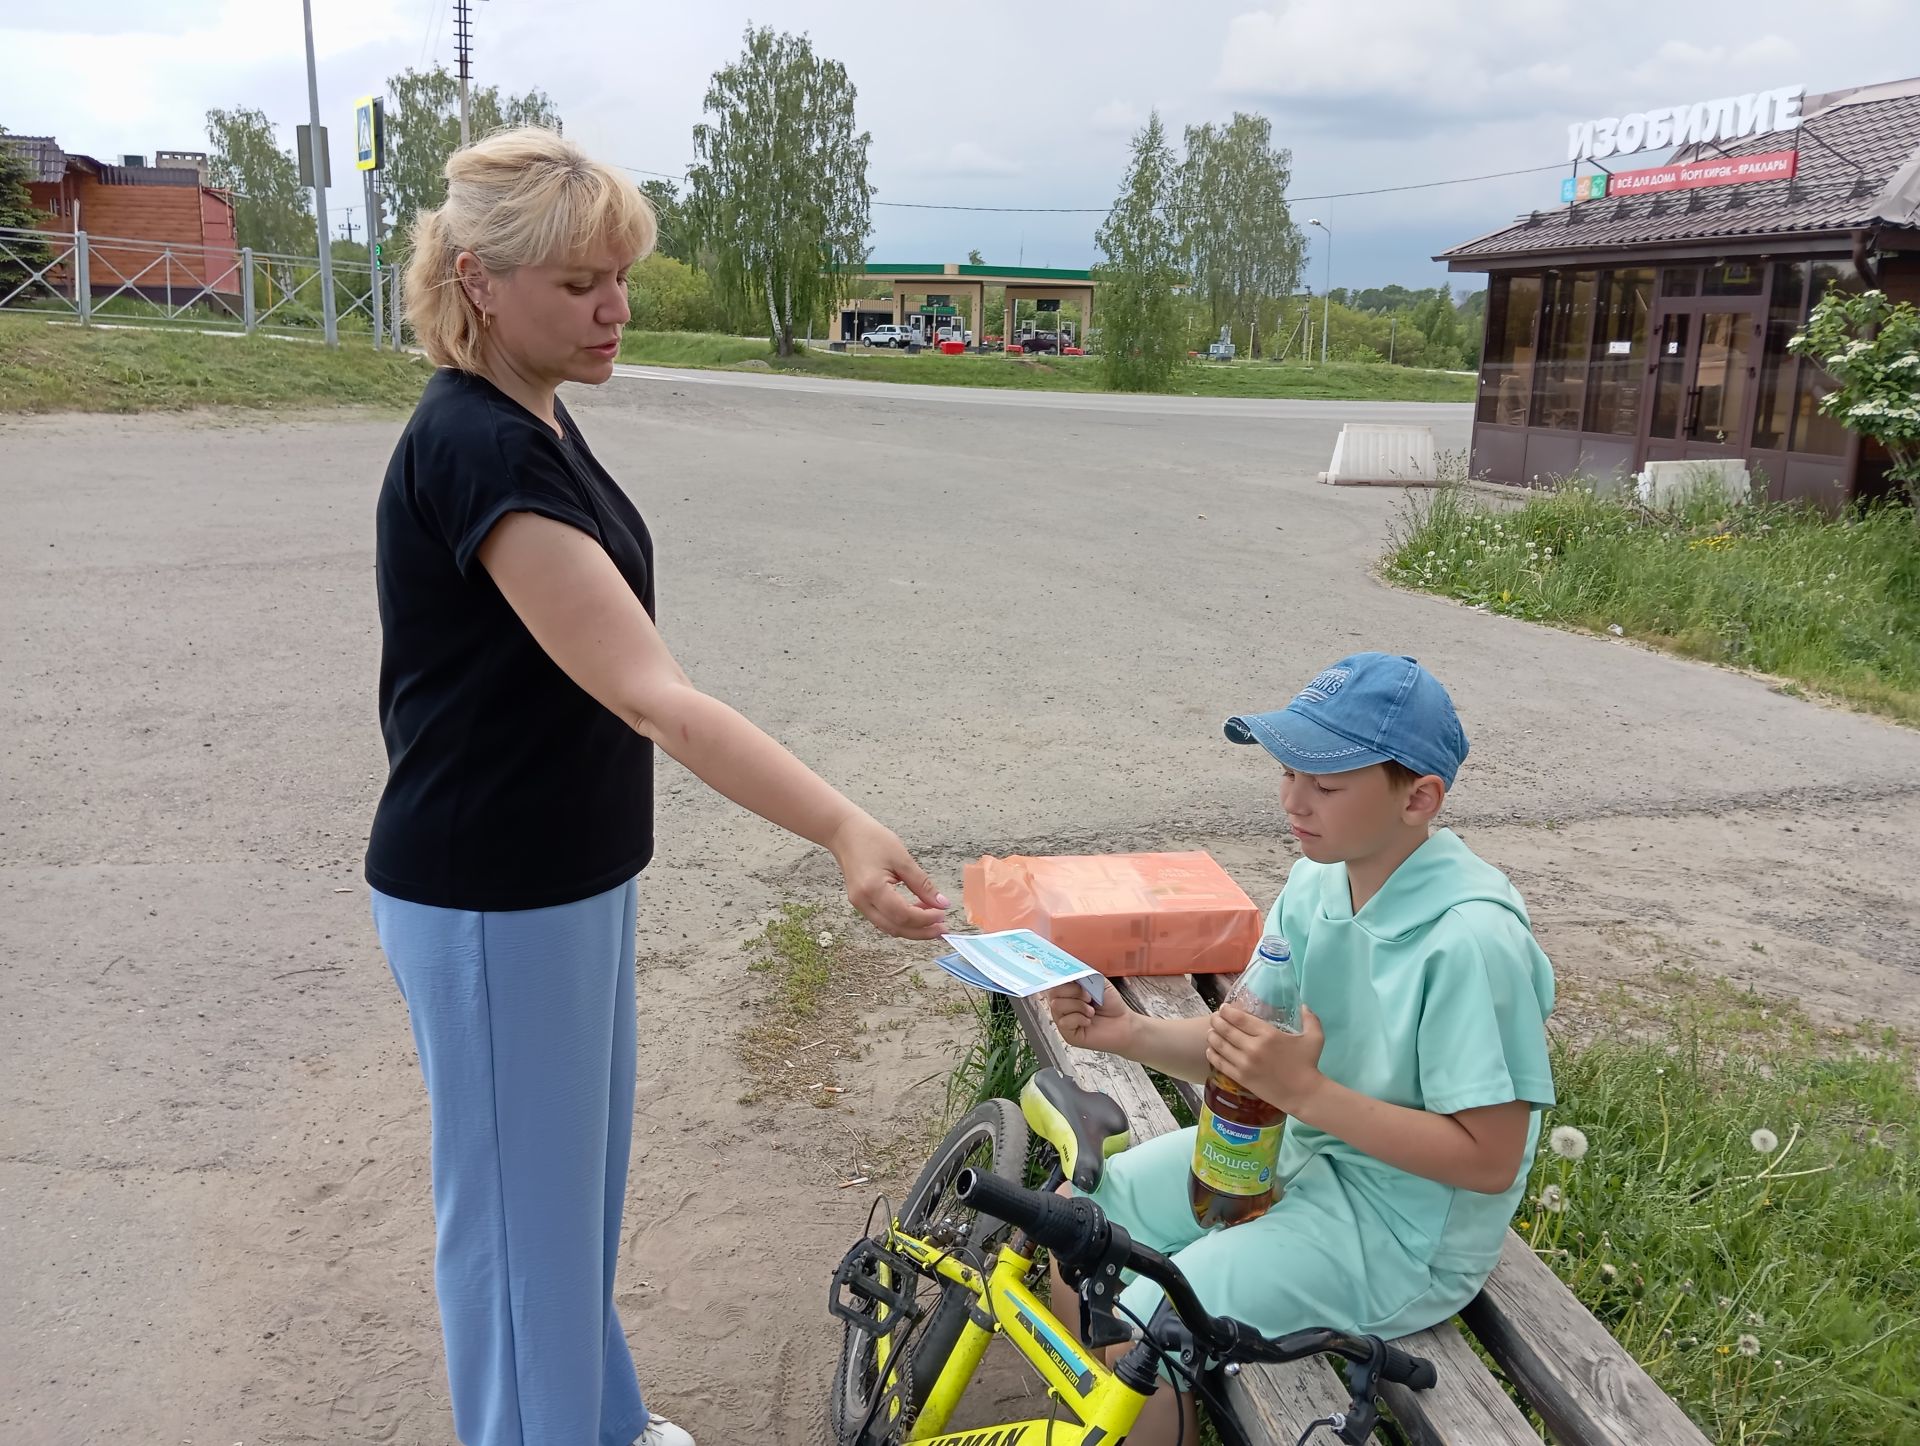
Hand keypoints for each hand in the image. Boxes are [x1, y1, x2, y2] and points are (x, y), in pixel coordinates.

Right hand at [826, 813, 949, 939]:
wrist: (845, 833)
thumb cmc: (872, 839)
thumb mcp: (902, 859)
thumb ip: (922, 884)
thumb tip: (941, 903)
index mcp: (873, 889)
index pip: (903, 915)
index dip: (925, 919)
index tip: (943, 914)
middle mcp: (863, 902)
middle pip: (896, 928)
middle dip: (921, 931)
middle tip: (942, 927)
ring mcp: (859, 904)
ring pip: (889, 927)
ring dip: (912, 928)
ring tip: (933, 921)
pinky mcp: (861, 903)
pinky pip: (883, 920)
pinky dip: (901, 921)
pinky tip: (916, 913)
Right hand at [1046, 980, 1135, 1056]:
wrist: (1123, 1022)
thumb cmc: (1111, 1004)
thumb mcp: (1097, 981)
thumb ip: (1082, 974)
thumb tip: (1068, 970)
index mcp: (1067, 991)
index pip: (1053, 981)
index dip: (1061, 978)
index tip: (1074, 978)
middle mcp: (1063, 1005)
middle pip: (1053, 992)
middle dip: (1073, 992)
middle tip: (1089, 997)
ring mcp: (1063, 1020)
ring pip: (1057, 1006)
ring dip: (1078, 1006)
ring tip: (1091, 1011)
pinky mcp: (1067, 1034)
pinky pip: (1064, 1021)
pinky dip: (1079, 1019)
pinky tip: (1088, 1021)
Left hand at [1206, 1004, 1325, 1113]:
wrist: (1304, 1094)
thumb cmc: (1308, 1064)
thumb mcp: (1314, 1038)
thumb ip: (1310, 1019)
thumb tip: (1304, 1005)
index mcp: (1268, 1034)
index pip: (1239, 1018)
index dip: (1227, 1011)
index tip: (1224, 1008)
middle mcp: (1253, 1047)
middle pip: (1226, 1029)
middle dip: (1216, 1021)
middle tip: (1214, 1018)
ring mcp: (1245, 1063)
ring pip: (1220, 1045)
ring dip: (1212, 1036)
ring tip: (1211, 1032)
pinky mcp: (1241, 1078)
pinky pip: (1220, 1063)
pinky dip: (1213, 1054)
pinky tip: (1211, 1050)